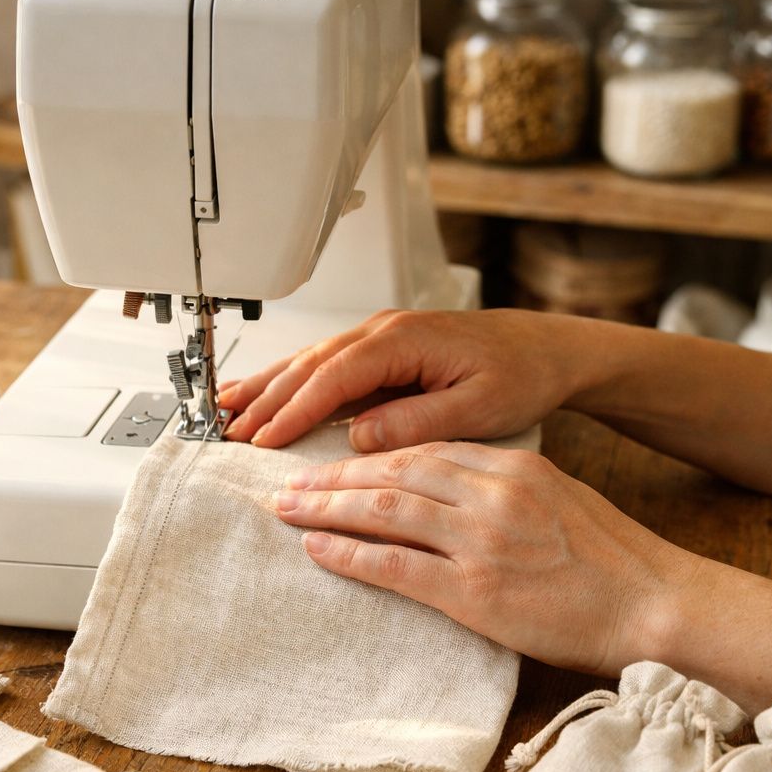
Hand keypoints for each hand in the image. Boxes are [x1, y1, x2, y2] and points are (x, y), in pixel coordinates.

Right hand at [221, 309, 590, 451]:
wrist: (546, 350)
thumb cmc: (521, 375)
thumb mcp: (479, 407)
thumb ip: (419, 421)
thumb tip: (361, 437)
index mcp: (405, 340)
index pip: (335, 376)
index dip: (295, 410)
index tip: (264, 440)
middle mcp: (385, 331)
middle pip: (310, 364)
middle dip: (266, 399)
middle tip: (228, 432)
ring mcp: (380, 337)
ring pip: (310, 360)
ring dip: (267, 385)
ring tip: (225, 409)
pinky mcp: (381, 350)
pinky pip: (325, 363)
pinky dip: (289, 378)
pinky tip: (264, 392)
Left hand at [270, 441, 696, 674]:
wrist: (656, 605)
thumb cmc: (616, 563)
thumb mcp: (561, 500)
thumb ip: (507, 490)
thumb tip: (455, 493)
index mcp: (514, 466)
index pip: (425, 450)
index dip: (372, 455)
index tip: (337, 461)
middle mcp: (492, 494)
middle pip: (393, 471)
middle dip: (335, 474)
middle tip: (291, 480)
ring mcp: (481, 541)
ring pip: (385, 510)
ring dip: (328, 507)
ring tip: (288, 508)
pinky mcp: (475, 591)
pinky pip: (395, 565)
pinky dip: (350, 553)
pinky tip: (318, 548)